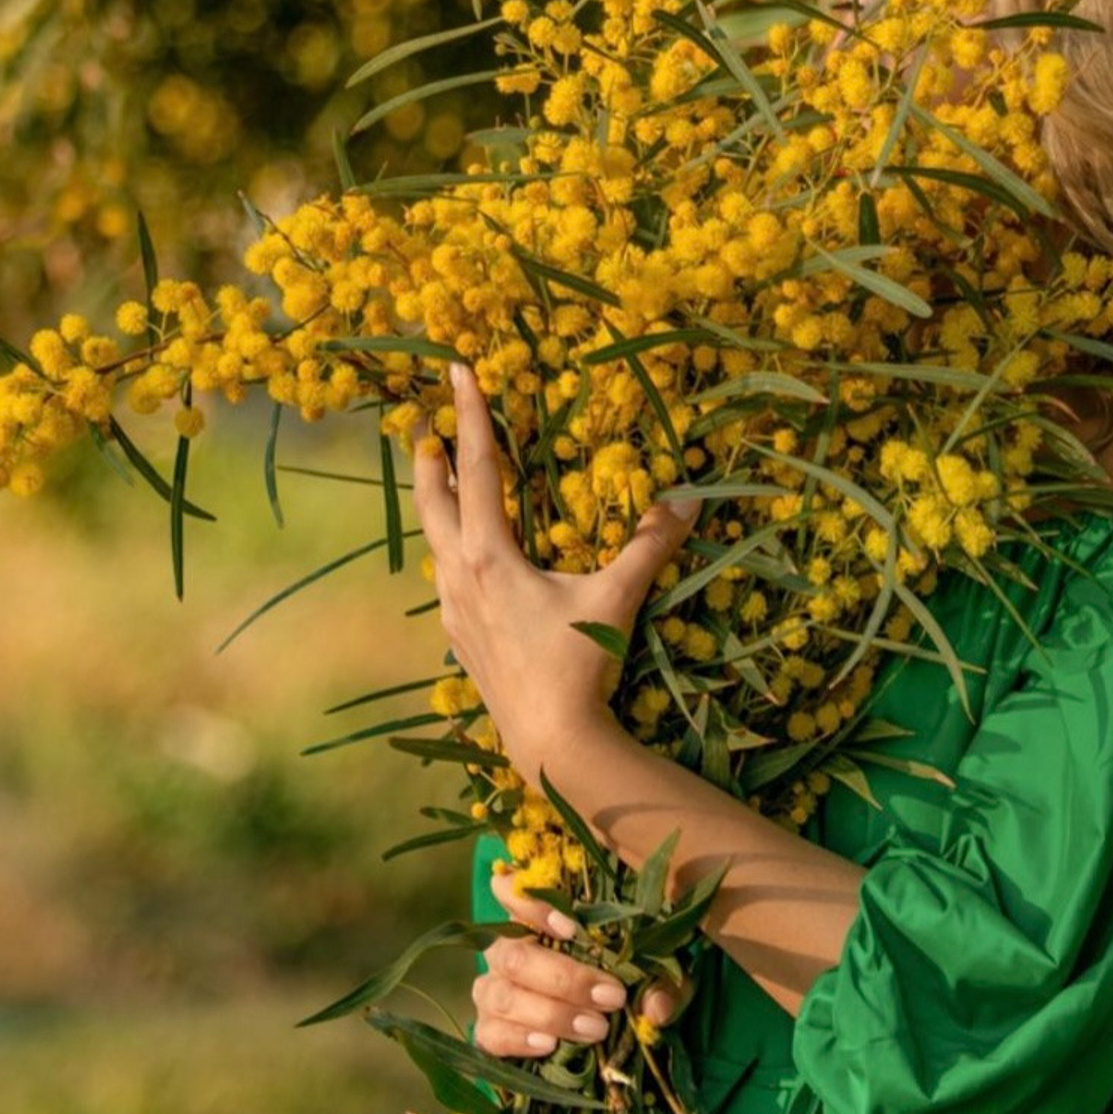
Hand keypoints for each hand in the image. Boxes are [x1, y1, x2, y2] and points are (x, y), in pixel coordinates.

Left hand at [410, 358, 702, 780]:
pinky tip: (468, 563)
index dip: (469, 415)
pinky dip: (453, 553)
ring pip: (436, 543)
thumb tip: (687, 499)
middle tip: (425, 425)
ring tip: (443, 486)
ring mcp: (454, 611)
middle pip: (433, 501)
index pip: (476, 468)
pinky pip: (448, 580)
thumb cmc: (578, 666)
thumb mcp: (616, 599)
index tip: (456, 372)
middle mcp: (459, 576)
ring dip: (438, 507)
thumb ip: (649, 545)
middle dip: (431, 459)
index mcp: (488, 553)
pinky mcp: (461, 639)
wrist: (549, 742)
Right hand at [474, 872, 696, 1051]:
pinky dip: (517, 1039)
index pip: (510, 889)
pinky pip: (488, 1034)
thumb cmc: (625, 986)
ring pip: (499, 994)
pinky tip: (549, 1044)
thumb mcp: (655, 979)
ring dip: (549, 1012)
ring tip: (594, 1029)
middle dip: (563, 978)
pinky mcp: (489, 1031)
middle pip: (511, 954)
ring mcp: (493, 990)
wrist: (599, 1033)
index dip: (530, 904)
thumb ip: (661, 985)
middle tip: (611, 997)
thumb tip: (656, 1008)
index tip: (573, 929)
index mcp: (539, 921)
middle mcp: (508, 951)